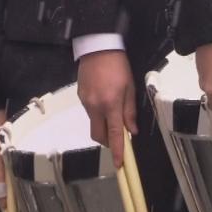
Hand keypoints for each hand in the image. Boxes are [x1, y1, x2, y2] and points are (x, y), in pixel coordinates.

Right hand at [78, 50, 136, 167]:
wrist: (98, 47)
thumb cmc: (118, 66)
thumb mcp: (130, 88)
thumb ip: (130, 112)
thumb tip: (132, 131)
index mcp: (110, 105)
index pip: (114, 134)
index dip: (117, 150)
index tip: (119, 164)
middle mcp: (95, 106)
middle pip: (98, 135)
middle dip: (107, 141)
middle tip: (118, 139)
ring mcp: (85, 102)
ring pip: (94, 123)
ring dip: (103, 125)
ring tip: (113, 112)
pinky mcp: (80, 97)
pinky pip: (90, 112)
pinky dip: (98, 114)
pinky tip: (104, 101)